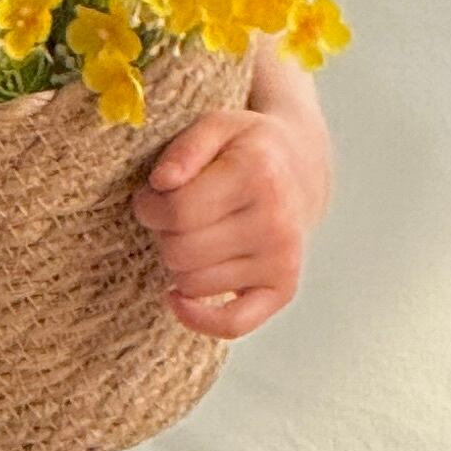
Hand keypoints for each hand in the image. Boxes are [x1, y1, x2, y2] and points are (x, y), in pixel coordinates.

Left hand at [132, 73, 332, 341]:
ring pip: (193, 284)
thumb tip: (161, 183)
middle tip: (169, 216)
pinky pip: (231, 324)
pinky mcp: (283, 289)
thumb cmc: (246, 150)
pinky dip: (197, 319)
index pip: (177, 210)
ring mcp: (281, 260)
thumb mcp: (217, 126)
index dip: (149, 206)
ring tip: (189, 236)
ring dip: (178, 264)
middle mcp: (275, 220)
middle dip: (162, 234)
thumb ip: (186, 147)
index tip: (151, 197)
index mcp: (258, 173)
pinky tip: (176, 297)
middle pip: (181, 251)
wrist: (301, 171)